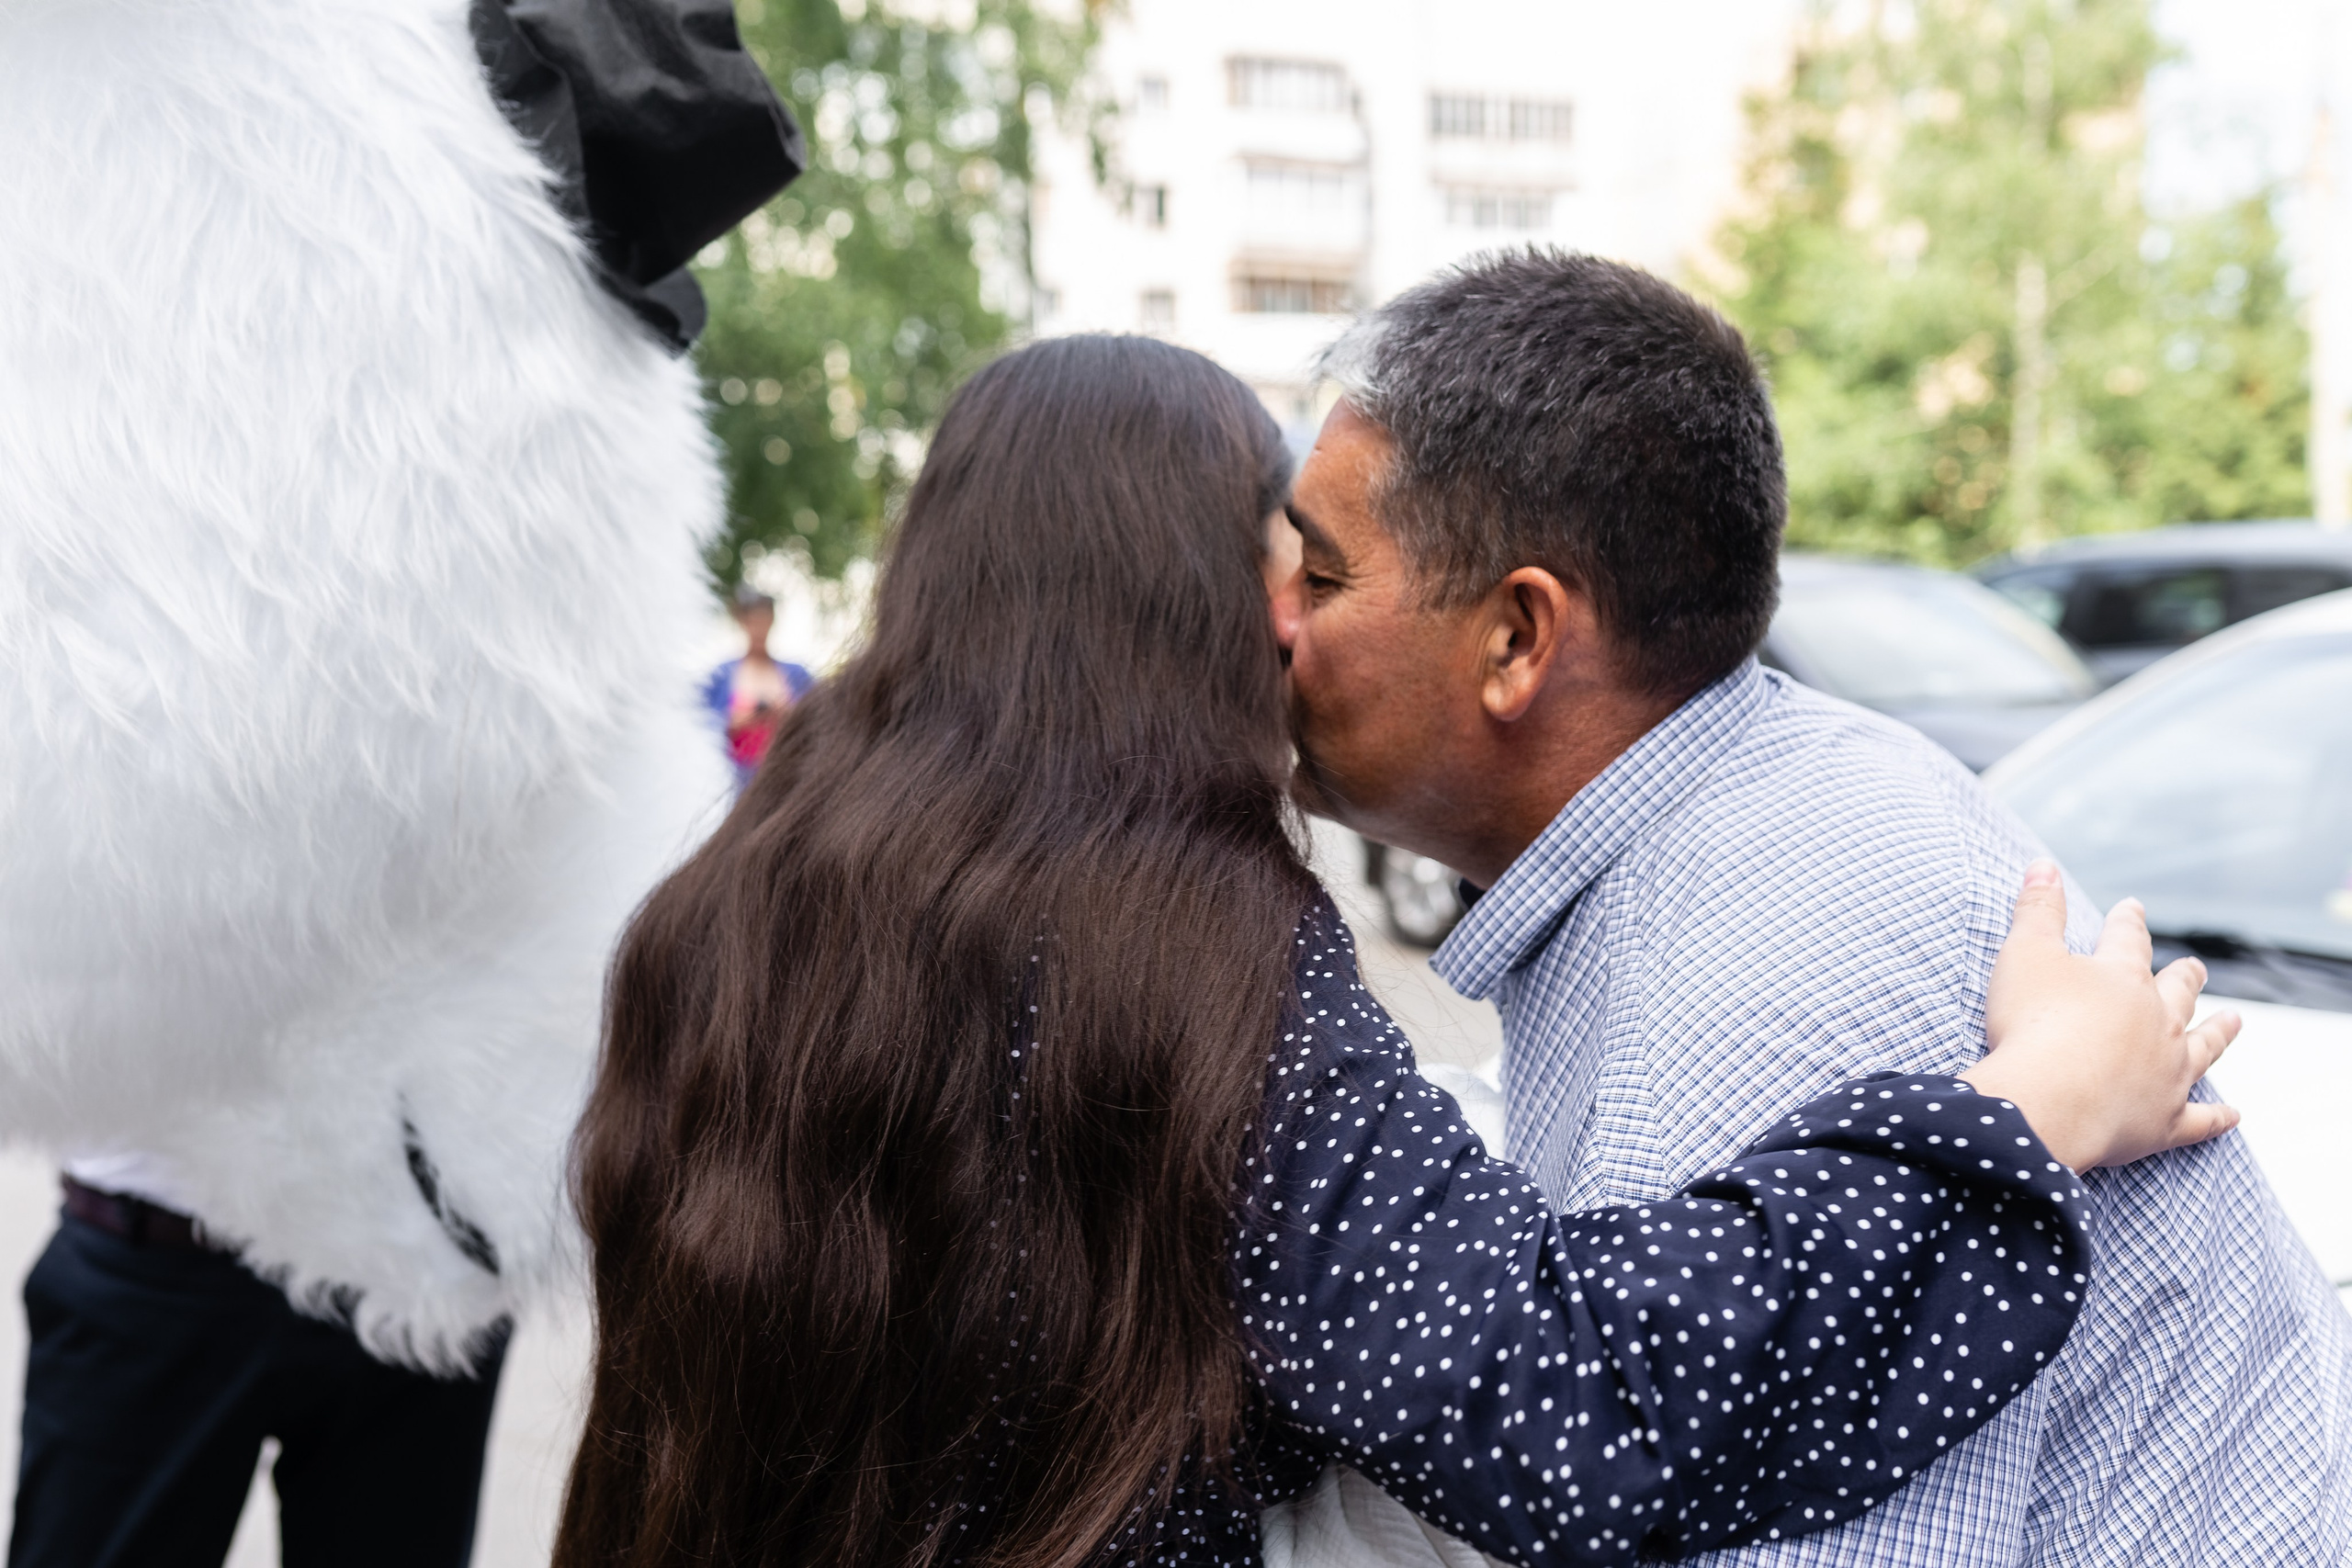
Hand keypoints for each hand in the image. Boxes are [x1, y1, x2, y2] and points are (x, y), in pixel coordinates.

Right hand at [1959, 861, 2240, 1172]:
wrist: (2047, 1100)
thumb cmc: (2032, 1023)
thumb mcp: (2025, 954)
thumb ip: (2038, 910)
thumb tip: (2043, 864)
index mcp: (2122, 980)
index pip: (2128, 940)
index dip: (2129, 922)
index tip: (2134, 908)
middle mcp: (2157, 1022)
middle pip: (2178, 993)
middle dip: (2185, 977)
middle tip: (2195, 968)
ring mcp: (2167, 1072)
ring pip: (2203, 1048)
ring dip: (2219, 1033)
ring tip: (2234, 1021)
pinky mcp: (2164, 1120)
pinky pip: (2201, 1120)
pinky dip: (2218, 1118)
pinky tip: (2233, 1115)